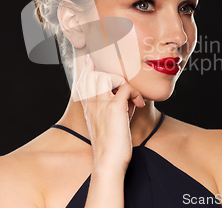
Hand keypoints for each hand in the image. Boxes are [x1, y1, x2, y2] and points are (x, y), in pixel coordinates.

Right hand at [76, 54, 145, 168]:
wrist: (109, 161)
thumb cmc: (112, 143)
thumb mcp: (110, 121)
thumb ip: (116, 104)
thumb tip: (128, 94)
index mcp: (87, 106)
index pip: (83, 80)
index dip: (87, 68)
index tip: (89, 59)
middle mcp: (91, 103)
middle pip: (95, 74)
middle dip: (112, 76)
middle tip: (125, 89)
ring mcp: (101, 104)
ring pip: (108, 76)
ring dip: (124, 83)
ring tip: (131, 99)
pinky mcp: (114, 108)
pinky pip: (126, 87)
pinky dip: (135, 93)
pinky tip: (138, 105)